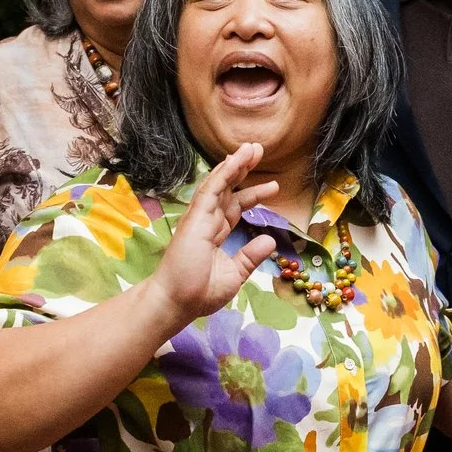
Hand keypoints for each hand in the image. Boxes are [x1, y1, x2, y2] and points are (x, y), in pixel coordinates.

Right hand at [146, 143, 279, 325]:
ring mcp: (199, 218)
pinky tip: (236, 160)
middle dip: (244, 170)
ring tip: (252, 148)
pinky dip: (224, 173)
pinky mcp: (195, 218)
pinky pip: (211, 190)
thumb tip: (270, 240)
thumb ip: (250, 256)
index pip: (236, 207)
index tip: (273, 187)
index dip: (253, 194)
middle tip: (259, 151)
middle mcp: (207, 222)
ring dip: (235, 165)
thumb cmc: (199, 293)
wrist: (177, 302)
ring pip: (219, 184)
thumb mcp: (235, 274)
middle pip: (228, 189)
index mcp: (215, 233)